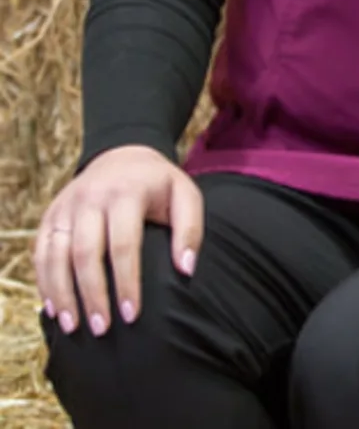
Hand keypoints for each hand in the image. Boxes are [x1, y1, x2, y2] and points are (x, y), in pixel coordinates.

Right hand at [34, 145, 202, 335]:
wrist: (122, 155)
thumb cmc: (158, 185)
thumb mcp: (185, 195)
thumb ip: (190, 230)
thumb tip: (186, 270)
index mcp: (127, 192)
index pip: (123, 243)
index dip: (126, 281)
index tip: (132, 315)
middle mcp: (91, 197)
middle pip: (85, 253)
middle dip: (92, 294)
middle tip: (101, 329)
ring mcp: (66, 206)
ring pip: (56, 255)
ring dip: (62, 294)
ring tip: (73, 327)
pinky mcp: (50, 215)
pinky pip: (41, 252)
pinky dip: (44, 282)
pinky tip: (53, 309)